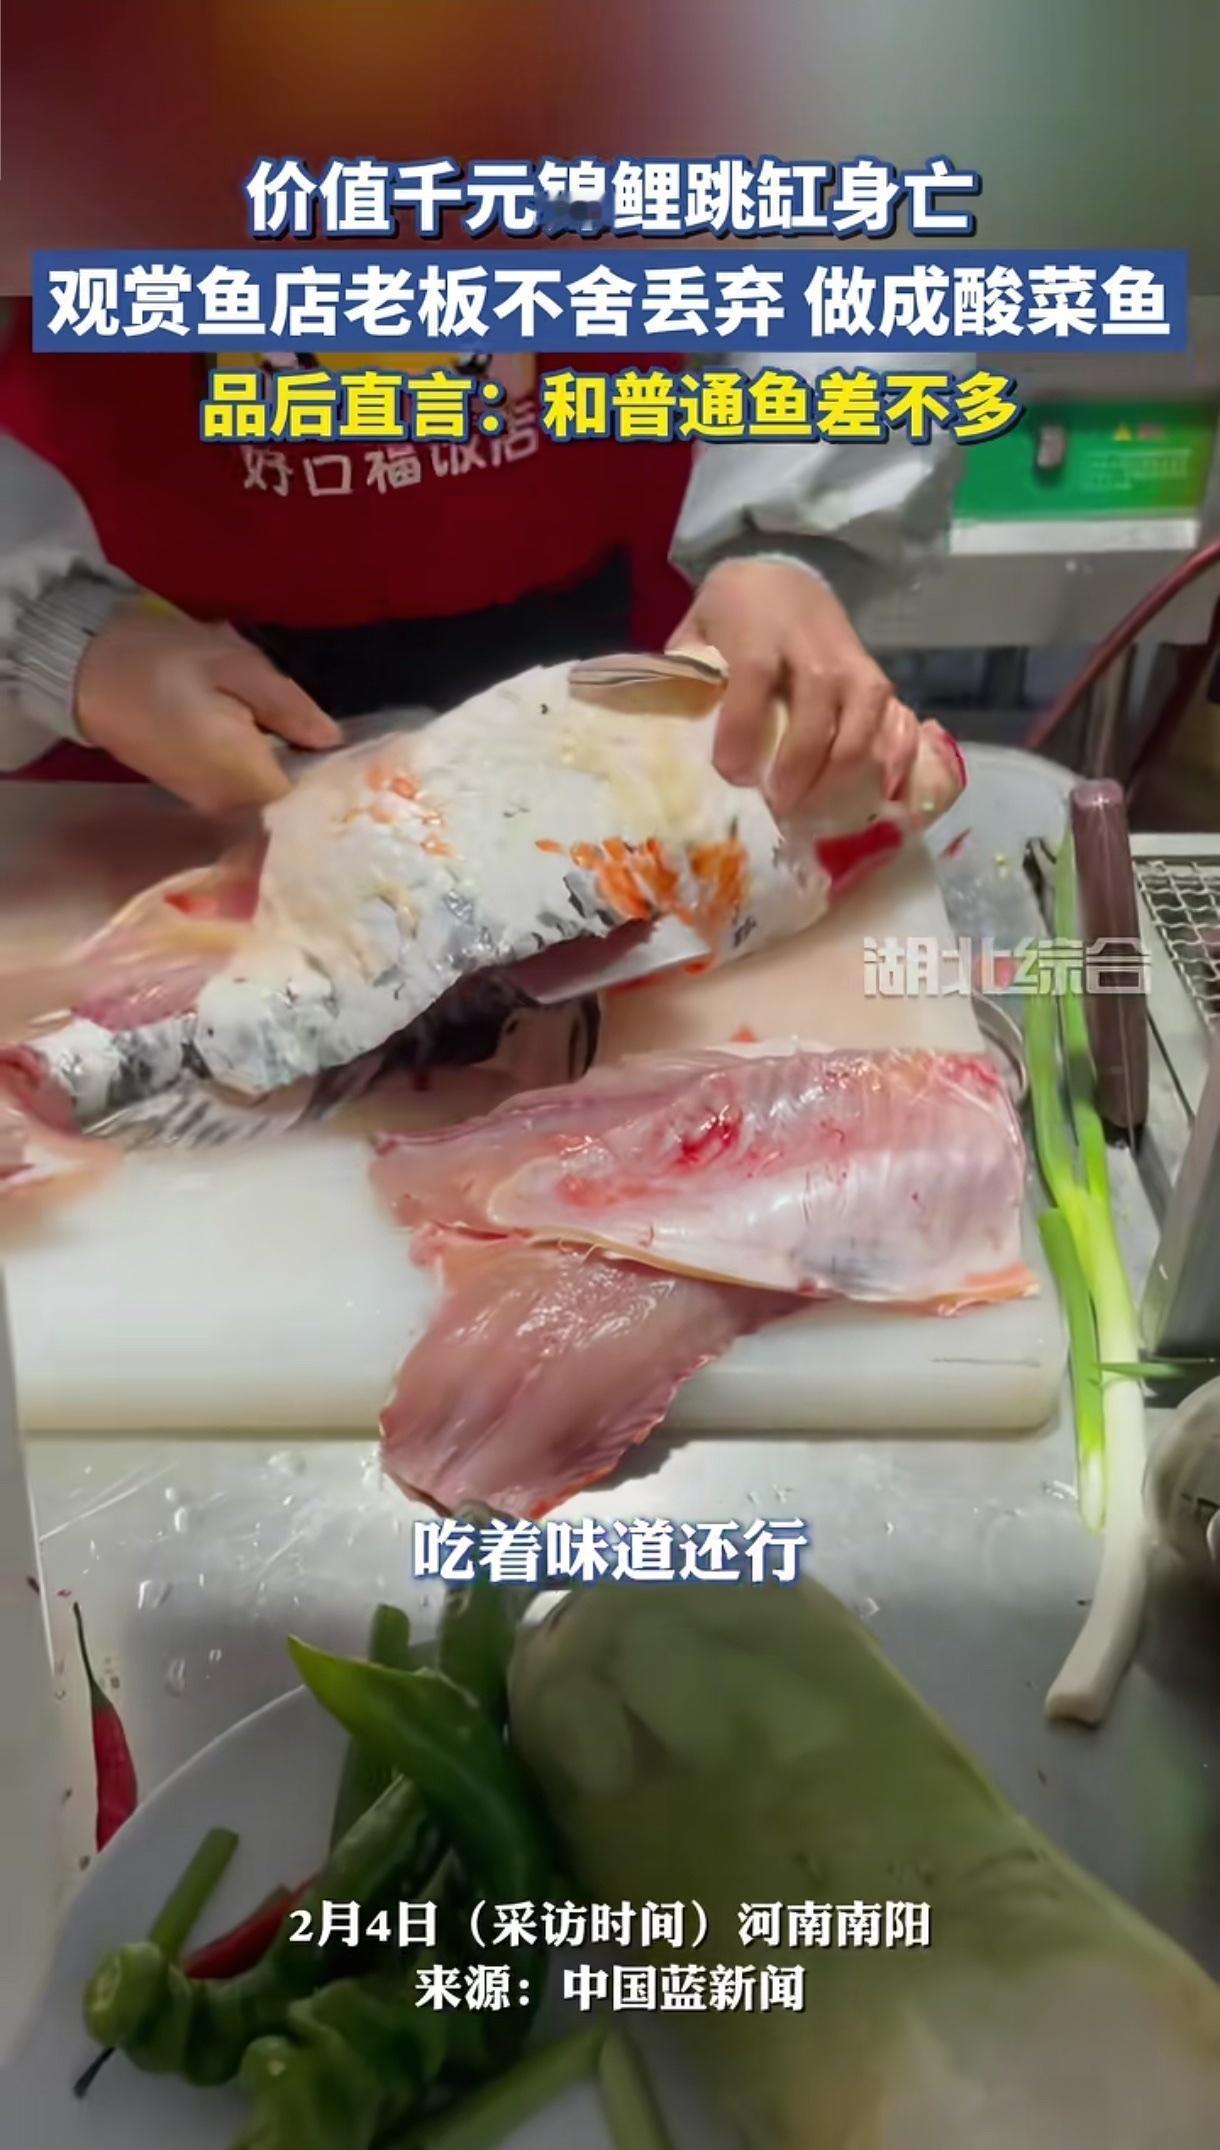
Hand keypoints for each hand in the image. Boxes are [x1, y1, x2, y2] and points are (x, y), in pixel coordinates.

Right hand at [74, 602, 340, 814]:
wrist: (87, 669)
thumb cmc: (163, 659)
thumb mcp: (235, 664)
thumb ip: (288, 706)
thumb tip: (332, 738)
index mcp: (244, 775)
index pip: (310, 799)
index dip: (337, 779)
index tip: (364, 759)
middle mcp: (228, 802)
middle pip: (290, 803)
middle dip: (315, 775)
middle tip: (341, 742)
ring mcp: (206, 801)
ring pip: (266, 797)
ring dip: (287, 770)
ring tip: (310, 738)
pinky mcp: (191, 792)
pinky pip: (241, 790)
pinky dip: (260, 769)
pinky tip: (272, 741)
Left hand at [669, 557, 915, 817]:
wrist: (784, 577)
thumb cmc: (733, 615)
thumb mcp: (699, 630)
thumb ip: (688, 676)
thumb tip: (672, 737)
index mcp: (759, 633)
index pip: (755, 678)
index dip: (744, 729)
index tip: (733, 775)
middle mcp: (813, 649)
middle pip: (815, 713)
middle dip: (797, 768)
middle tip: (777, 807)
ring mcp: (852, 665)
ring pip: (859, 724)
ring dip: (838, 774)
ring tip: (812, 808)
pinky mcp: (876, 680)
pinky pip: (893, 724)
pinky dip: (888, 759)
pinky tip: (870, 791)